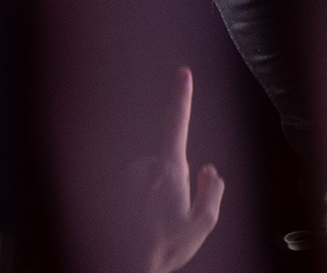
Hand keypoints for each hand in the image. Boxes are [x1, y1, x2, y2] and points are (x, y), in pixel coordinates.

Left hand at [127, 68, 224, 272]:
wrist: (127, 264)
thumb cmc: (165, 247)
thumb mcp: (202, 226)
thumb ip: (212, 193)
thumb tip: (211, 171)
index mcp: (169, 170)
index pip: (176, 123)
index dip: (182, 96)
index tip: (184, 72)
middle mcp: (144, 166)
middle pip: (167, 164)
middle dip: (173, 184)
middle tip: (171, 218)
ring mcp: (127, 176)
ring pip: (149, 178)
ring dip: (155, 196)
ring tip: (154, 226)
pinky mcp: (114, 187)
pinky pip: (134, 189)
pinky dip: (139, 203)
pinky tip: (140, 225)